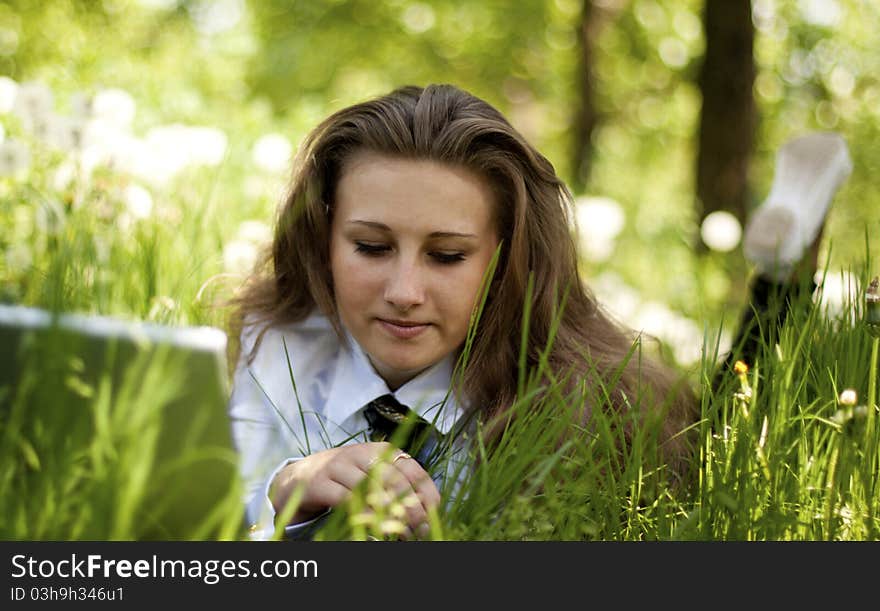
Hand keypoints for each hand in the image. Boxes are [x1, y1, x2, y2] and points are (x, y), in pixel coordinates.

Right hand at [270, 441, 439, 537]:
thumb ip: (395, 489)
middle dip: (410, 508)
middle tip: (416, 531)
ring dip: (387, 515)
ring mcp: (338, 466)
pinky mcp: (319, 482)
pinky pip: (345, 500)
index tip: (431, 518)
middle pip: (395, 479)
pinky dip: (361, 516)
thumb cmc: (343, 481)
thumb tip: (425, 512)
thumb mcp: (372, 479)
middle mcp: (361, 454)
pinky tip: (371, 529)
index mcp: (381, 451)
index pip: (413, 470)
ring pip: (371, 489)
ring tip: (398, 534)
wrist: (297, 479)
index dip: (426, 495)